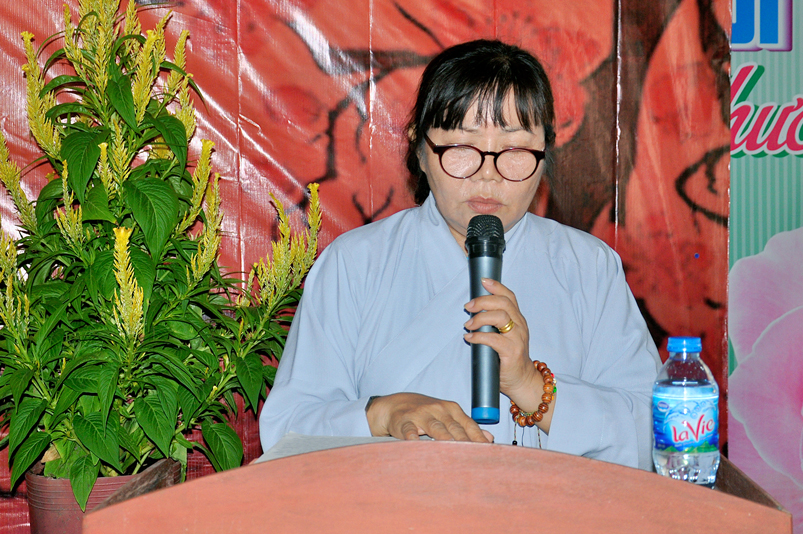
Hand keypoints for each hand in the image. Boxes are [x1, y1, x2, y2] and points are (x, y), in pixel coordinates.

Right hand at [366, 392, 493, 442]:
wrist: (396, 404)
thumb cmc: (426, 413)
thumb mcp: (448, 416)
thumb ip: (467, 427)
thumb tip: (489, 437)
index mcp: (452, 409)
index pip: (468, 425)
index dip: (478, 438)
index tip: (487, 451)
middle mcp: (439, 410)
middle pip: (455, 428)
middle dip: (465, 443)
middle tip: (474, 457)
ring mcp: (422, 414)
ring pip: (436, 428)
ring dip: (444, 439)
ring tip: (452, 452)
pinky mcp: (405, 421)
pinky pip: (410, 429)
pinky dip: (413, 436)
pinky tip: (417, 444)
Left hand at [463, 278, 553, 431]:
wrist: (521, 380)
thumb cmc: (508, 357)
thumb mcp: (504, 335)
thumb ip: (493, 323)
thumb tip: (472, 312)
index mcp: (518, 319)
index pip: (509, 297)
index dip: (497, 286)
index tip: (483, 281)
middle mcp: (520, 326)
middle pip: (503, 303)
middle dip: (483, 301)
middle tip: (468, 307)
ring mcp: (518, 338)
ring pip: (501, 317)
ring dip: (480, 318)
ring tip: (468, 325)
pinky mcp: (512, 352)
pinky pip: (494, 339)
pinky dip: (479, 336)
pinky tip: (470, 338)